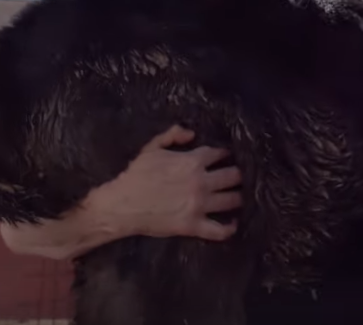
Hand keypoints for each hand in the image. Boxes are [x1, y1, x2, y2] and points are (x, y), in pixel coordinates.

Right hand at [87, 124, 242, 241]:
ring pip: (232, 200)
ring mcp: (199, 205)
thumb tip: (192, 133)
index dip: (226, 154)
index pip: (220, 154)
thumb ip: (172, 136)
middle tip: (238, 177)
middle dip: (238, 174)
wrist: (123, 204)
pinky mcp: (194, 225)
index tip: (228, 157)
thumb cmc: (136, 175)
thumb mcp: (152, 148)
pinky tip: (234, 223)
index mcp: (193, 161)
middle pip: (233, 176)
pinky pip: (219, 229)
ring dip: (238, 197)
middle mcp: (201, 182)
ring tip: (239, 197)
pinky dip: (230, 228)